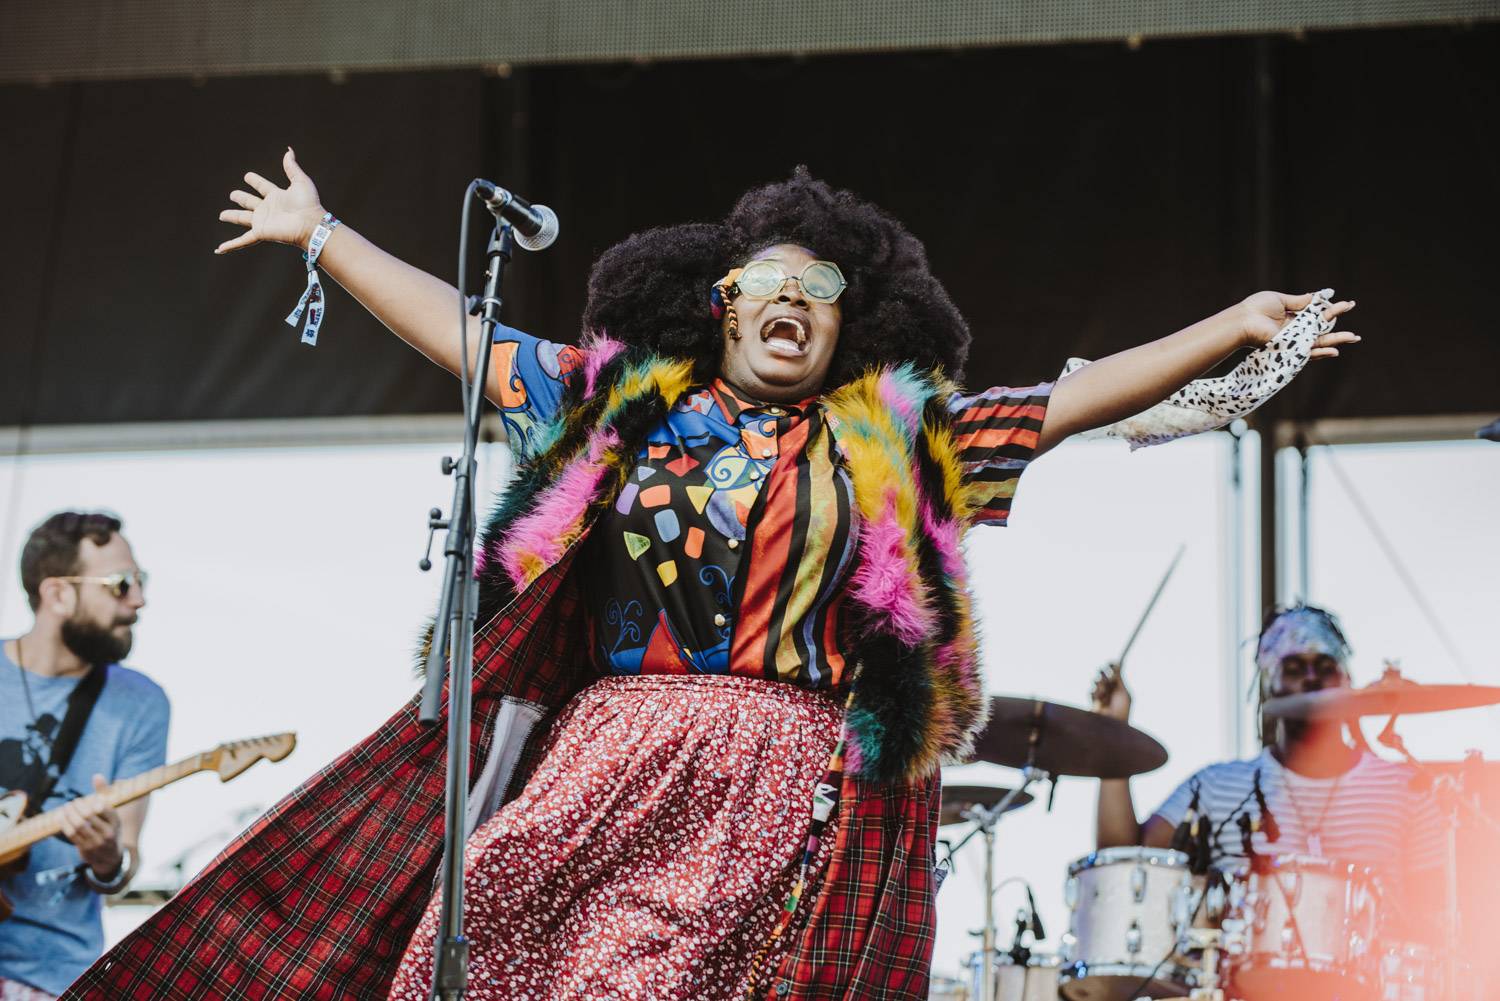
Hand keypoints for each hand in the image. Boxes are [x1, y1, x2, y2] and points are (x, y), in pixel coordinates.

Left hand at [58, 774, 122, 879]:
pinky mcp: (85, 849)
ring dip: (69, 814)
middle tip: (72, 802)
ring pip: (78, 825)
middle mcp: (108, 833)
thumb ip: (105, 793)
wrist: (110, 857)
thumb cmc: (109, 828)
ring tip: (66, 807)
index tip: (85, 799)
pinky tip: (61, 817)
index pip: (104, 808)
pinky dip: (64, 824)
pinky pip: (71, 834)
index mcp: (116, 822)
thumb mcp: (112, 813)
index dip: (92, 801)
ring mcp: (96, 842)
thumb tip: (96, 775)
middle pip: (88, 816)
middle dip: (78, 807)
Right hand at [215, 147, 326, 254]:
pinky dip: (231, 246)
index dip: (255, 181)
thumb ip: (292, 167)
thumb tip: (289, 150)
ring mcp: (263, 221)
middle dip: (241, 198)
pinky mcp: (260, 232)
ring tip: (222, 215)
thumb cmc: (309, 204)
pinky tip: (219, 249)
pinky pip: (242, 240)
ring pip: (243, 219)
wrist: (310, 223)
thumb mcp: (300, 181)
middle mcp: (268, 209)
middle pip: (250, 202)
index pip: (263, 187)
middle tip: (233, 194)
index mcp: (277, 196)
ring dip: (232, 217)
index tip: (248, 176)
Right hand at [1091, 663, 1131, 721]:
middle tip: (1103, 672)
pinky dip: (1095, 694)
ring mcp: (1102, 697)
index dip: (1113, 668)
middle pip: (1104, 676)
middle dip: (1103, 674)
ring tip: (1104, 694)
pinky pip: (1091, 692)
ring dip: (1100, 686)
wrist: (1113, 725)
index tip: (1111, 662)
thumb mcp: (1124, 694)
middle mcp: (1111, 692)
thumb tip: (1118, 667)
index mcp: (1120, 690)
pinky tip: (1099, 700)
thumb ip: (1120, 680)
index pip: (1115, 675)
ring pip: (1097, 683)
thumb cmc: (1122, 711)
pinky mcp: (1094, 702)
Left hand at [1237, 291, 1360, 358]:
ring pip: (1319, 341)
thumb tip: (1318, 296)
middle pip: (1321, 328)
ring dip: (1337, 339)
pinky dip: (1321, 351)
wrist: (1244, 321)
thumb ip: (1300, 301)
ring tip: (1354, 338)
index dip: (1332, 309)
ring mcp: (1293, 340)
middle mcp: (1294, 330)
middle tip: (1354, 317)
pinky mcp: (1289, 349)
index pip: (1316, 314)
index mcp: (1293, 316)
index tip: (1348, 304)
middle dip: (1338, 325)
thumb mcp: (1281, 299)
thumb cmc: (1256, 309)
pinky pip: (1308, 352)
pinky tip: (1335, 351)